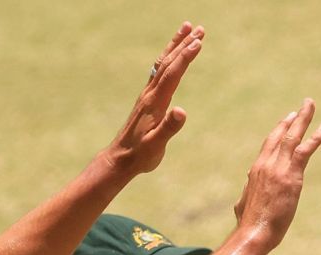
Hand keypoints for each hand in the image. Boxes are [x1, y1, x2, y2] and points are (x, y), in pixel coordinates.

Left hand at [104, 24, 203, 175]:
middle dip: (184, 45)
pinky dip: (168, 59)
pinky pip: (159, 72)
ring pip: (163, 64)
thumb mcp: (156, 144)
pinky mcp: (148, 99)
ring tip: (187, 31)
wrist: (121, 158)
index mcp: (155, 102)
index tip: (198, 42)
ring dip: (175, 46)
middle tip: (199, 29)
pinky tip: (172, 56)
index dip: (185, 57)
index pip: (172, 74)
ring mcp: (148, 95)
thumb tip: (182, 111)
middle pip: (168, 63)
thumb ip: (169, 127)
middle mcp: (150, 94)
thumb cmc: (140, 154)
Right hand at [233, 100, 320, 248]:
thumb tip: (243, 195)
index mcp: (257, 170)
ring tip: (310, 105)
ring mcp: (278, 168)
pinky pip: (304, 151)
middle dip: (292, 119)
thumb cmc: (249, 224)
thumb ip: (246, 195)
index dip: (279, 131)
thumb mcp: (243, 205)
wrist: (253, 232)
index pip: (269, 145)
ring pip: (292, 136)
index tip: (287, 120)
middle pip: (280, 134)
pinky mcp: (290, 176)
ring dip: (303, 119)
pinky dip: (314, 138)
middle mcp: (266, 164)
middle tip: (302, 106)